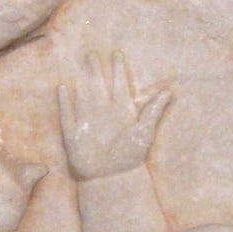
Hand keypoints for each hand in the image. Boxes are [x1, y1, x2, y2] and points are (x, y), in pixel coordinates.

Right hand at [58, 51, 171, 180]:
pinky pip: (68, 114)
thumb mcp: (144, 131)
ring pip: (84, 96)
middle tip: (91, 53)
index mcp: (121, 110)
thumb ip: (153, 111)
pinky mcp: (75, 133)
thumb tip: (169, 92)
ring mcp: (89, 121)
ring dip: (82, 83)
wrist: (112, 178)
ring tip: (77, 67)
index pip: (119, 84)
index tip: (117, 53)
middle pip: (99, 86)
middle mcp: (104, 112)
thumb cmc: (130, 156)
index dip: (118, 69)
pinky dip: (65, 102)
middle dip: (96, 70)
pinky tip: (63, 88)